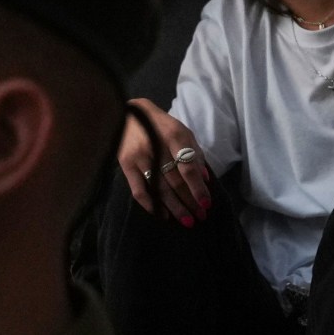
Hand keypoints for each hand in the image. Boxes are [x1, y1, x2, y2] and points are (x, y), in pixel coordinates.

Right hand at [117, 101, 214, 222]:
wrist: (128, 114)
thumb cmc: (161, 125)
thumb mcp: (183, 132)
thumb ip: (195, 154)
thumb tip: (205, 179)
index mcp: (174, 136)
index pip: (188, 168)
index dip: (198, 188)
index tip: (207, 203)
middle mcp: (156, 147)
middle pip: (175, 182)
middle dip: (189, 202)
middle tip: (200, 216)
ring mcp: (139, 157)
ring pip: (159, 189)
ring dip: (174, 208)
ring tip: (187, 220)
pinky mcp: (126, 164)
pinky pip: (139, 190)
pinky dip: (151, 205)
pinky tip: (163, 215)